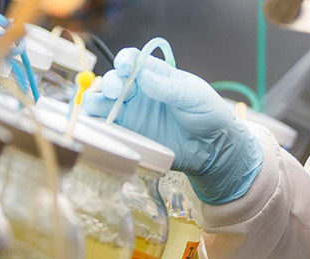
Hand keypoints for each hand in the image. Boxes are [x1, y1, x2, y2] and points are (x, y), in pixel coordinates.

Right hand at [80, 48, 262, 204]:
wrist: (213, 147)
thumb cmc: (208, 114)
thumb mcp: (193, 96)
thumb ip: (169, 88)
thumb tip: (143, 77)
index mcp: (156, 74)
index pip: (133, 60)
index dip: (125, 60)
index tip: (124, 66)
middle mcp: (140, 91)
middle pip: (114, 80)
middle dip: (109, 82)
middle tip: (115, 91)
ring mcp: (133, 113)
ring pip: (103, 102)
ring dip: (95, 100)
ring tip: (96, 105)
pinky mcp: (130, 134)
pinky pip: (108, 127)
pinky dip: (97, 124)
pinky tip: (97, 124)